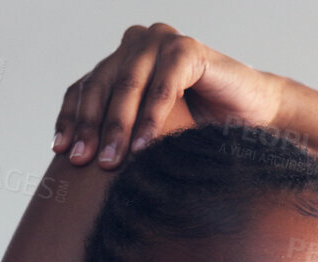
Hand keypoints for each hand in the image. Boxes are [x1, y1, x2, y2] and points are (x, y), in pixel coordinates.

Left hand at [53, 23, 285, 168]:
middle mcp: (137, 44)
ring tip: (112, 161)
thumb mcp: (148, 131)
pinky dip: (152, 118)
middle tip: (86, 163)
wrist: (255, 117)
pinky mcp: (188, 49)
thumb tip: (73, 164)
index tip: (61, 152)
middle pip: (101, 85)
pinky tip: (144, 147)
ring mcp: (162, 41)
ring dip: (118, 126)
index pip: (84, 88)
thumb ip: (118, 133)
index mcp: (122, 60)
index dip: (71, 119)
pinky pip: (163, 86)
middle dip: (91, 127)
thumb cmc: (201, 128)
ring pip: (128, 84)